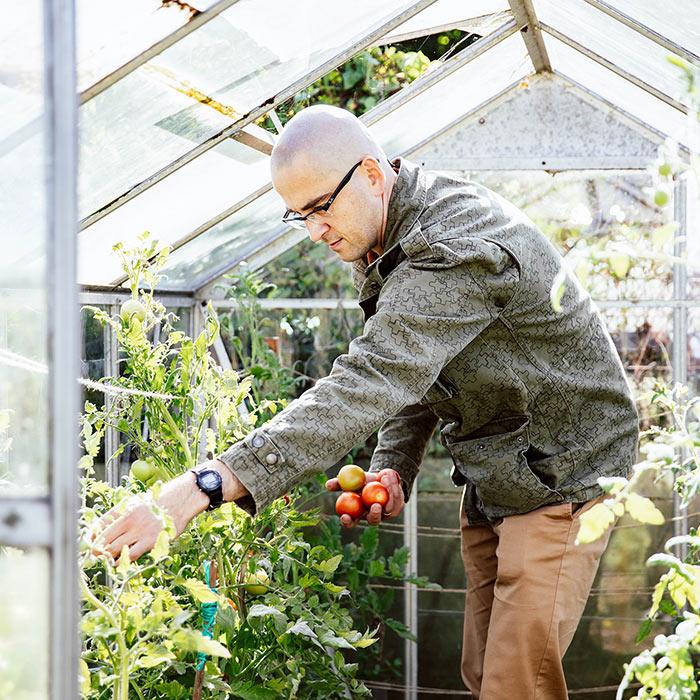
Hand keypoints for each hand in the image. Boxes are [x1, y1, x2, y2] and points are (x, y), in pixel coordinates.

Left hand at [93, 459, 247, 561]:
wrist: (180, 500)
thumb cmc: (158, 501)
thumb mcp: (136, 502)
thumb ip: (121, 514)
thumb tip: (104, 527)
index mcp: (123, 509)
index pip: (99, 525)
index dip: (91, 537)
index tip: (87, 544)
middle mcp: (128, 519)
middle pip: (104, 539)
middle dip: (96, 550)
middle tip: (92, 557)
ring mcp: (139, 531)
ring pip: (114, 549)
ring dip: (107, 557)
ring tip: (104, 561)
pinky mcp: (150, 541)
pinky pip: (131, 554)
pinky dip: (122, 561)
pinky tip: (119, 563)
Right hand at [325, 468, 404, 528]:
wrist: (380, 475)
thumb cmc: (363, 480)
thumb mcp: (351, 480)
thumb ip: (340, 483)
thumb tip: (327, 485)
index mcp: (359, 514)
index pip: (351, 522)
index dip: (347, 522)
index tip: (344, 516)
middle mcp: (372, 516)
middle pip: (373, 521)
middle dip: (374, 515)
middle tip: (375, 505)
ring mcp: (386, 514)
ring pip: (388, 507)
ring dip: (386, 490)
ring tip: (383, 476)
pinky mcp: (396, 507)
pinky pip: (397, 499)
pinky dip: (392, 485)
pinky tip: (388, 476)